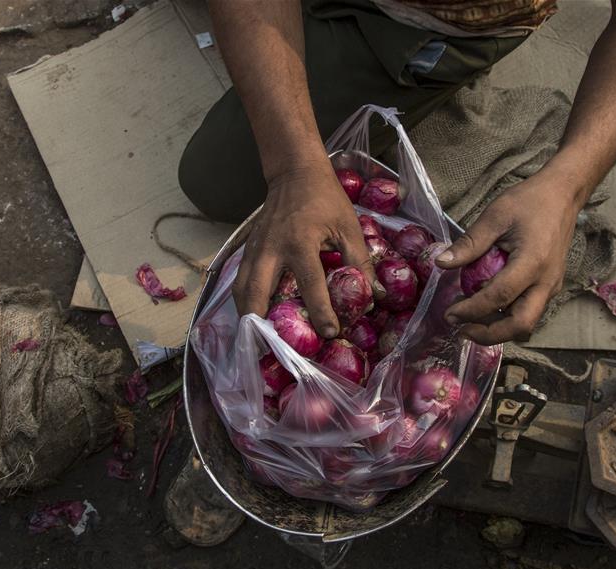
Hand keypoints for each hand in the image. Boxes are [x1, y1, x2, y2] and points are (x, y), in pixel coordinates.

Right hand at [233, 164, 383, 336]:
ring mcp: (255, 250)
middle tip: (276, 350)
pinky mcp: (248, 250)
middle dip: (263, 327)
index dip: (321, 313)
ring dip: (249, 319)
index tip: (330, 334)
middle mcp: (271, 250)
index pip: (310, 287)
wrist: (294, 172)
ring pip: (241, 292)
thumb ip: (361, 262)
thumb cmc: (325, 198)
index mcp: (300, 244)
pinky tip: (255, 319)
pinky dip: (244, 303)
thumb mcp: (349, 226)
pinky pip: (240, 282)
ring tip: (260, 342)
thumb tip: (374, 295)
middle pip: (256, 296)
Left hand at [435, 168, 583, 344]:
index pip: (498, 298)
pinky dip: (508, 316)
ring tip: (471, 319)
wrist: (563, 195)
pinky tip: (488, 306)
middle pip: (520, 325)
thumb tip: (441, 263)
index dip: (471, 310)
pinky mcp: (551, 286)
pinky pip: (530, 310)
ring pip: (527, 323)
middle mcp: (546, 281)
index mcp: (532, 262)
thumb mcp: (495, 216)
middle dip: (489, 334)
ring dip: (499, 328)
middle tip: (462, 329)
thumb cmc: (529, 201)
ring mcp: (552, 286)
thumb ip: (469, 244)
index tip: (449, 314)